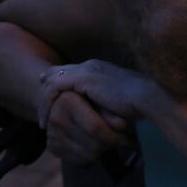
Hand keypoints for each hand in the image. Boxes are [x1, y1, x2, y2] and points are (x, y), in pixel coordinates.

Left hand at [37, 60, 160, 129]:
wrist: (147, 98)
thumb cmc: (138, 104)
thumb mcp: (115, 102)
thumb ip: (102, 103)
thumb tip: (99, 115)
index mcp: (99, 68)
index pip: (71, 72)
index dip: (57, 85)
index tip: (50, 104)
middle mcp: (91, 65)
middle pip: (58, 72)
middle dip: (45, 89)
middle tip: (39, 112)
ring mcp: (86, 70)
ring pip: (52, 81)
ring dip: (44, 102)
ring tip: (42, 122)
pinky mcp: (83, 79)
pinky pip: (54, 89)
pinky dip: (47, 104)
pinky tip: (46, 120)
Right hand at [38, 89, 128, 163]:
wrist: (66, 101)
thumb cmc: (91, 96)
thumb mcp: (102, 98)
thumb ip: (111, 111)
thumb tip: (122, 124)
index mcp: (67, 100)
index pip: (95, 128)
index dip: (114, 135)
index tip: (128, 138)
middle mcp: (55, 118)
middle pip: (93, 144)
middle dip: (111, 144)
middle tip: (123, 140)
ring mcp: (51, 135)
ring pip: (87, 155)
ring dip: (104, 150)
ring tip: (112, 140)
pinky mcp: (52, 147)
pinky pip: (78, 160)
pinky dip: (93, 156)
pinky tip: (100, 146)